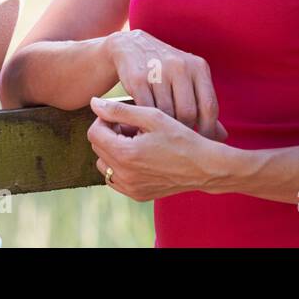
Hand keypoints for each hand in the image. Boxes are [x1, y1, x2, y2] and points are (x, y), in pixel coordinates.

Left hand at [87, 96, 233, 201]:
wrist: (204, 167)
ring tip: (137, 141)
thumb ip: (120, 110)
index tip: (122, 116)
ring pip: (104, 164)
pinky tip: (141, 157)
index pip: (94, 132)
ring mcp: (130, 188)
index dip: (104, 119)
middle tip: (133, 127)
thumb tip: (93, 103)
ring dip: (114, 150)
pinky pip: (116, 179)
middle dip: (110, 134)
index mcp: (125, 154)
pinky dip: (121, 167)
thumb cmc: (181, 137)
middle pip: (97, 147)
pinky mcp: (137, 195)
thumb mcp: (152, 117)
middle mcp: (124, 175)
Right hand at [104, 30, 227, 139]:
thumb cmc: (166, 70)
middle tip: (177, 139)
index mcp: (198, 67)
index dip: (208, 130)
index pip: (209, 107)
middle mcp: (181, 66)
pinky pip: (147, 109)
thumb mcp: (188, 80)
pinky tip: (145, 125)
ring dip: (163, 127)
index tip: (201, 143)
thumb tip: (222, 136)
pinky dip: (146, 121)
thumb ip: (203, 105)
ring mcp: (159, 71)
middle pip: (188, 113)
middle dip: (183, 130)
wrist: (130, 46)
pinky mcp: (138, 78)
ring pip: (167, 114)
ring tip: (160, 134)